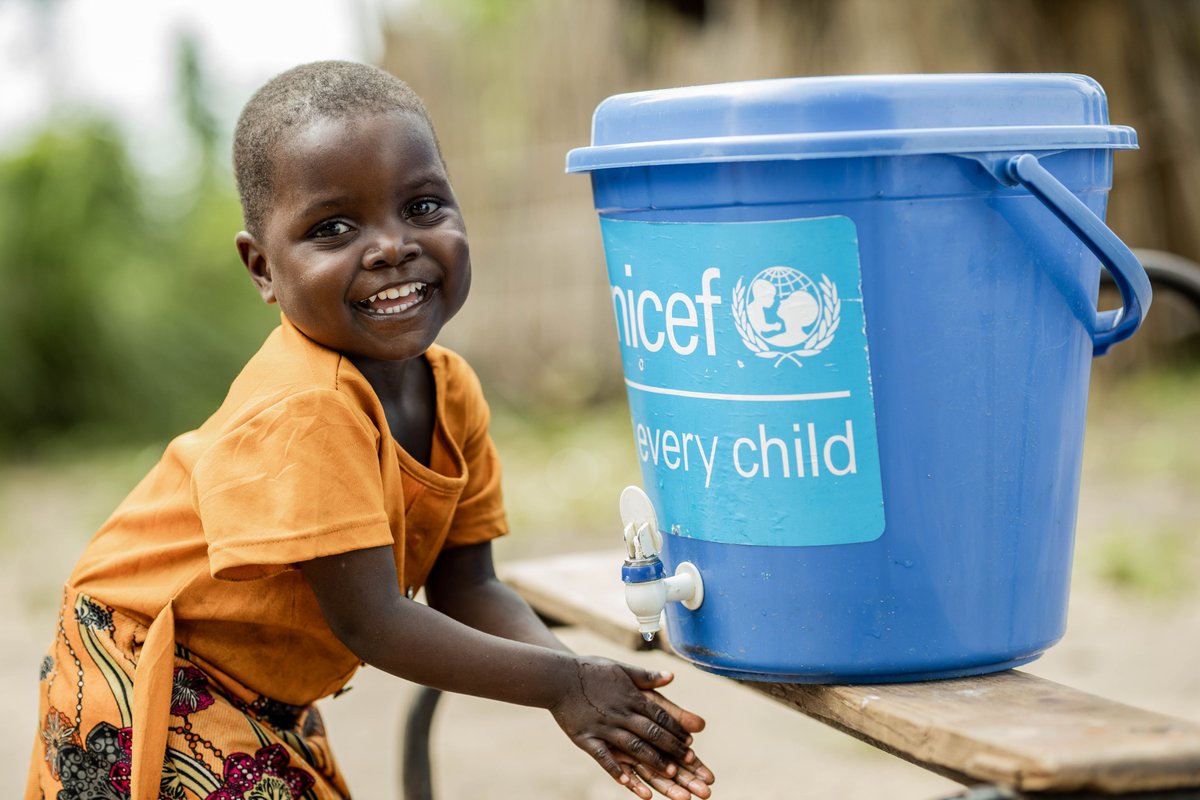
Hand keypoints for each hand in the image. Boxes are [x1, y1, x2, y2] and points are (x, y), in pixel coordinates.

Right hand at [550, 658, 698, 796]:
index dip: (677, 730)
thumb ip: (646, 676)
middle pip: (652, 733)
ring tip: (670, 774)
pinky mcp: (586, 738)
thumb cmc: (590, 670)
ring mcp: (604, 727)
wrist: (557, 676)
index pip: (660, 716)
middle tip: (691, 763)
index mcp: (631, 697)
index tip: (691, 743)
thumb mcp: (621, 669)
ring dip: (653, 760)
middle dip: (673, 748)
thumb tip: (671, 676)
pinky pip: (604, 757)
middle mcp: (621, 713)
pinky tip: (629, 782)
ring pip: (633, 747)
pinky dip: (617, 769)